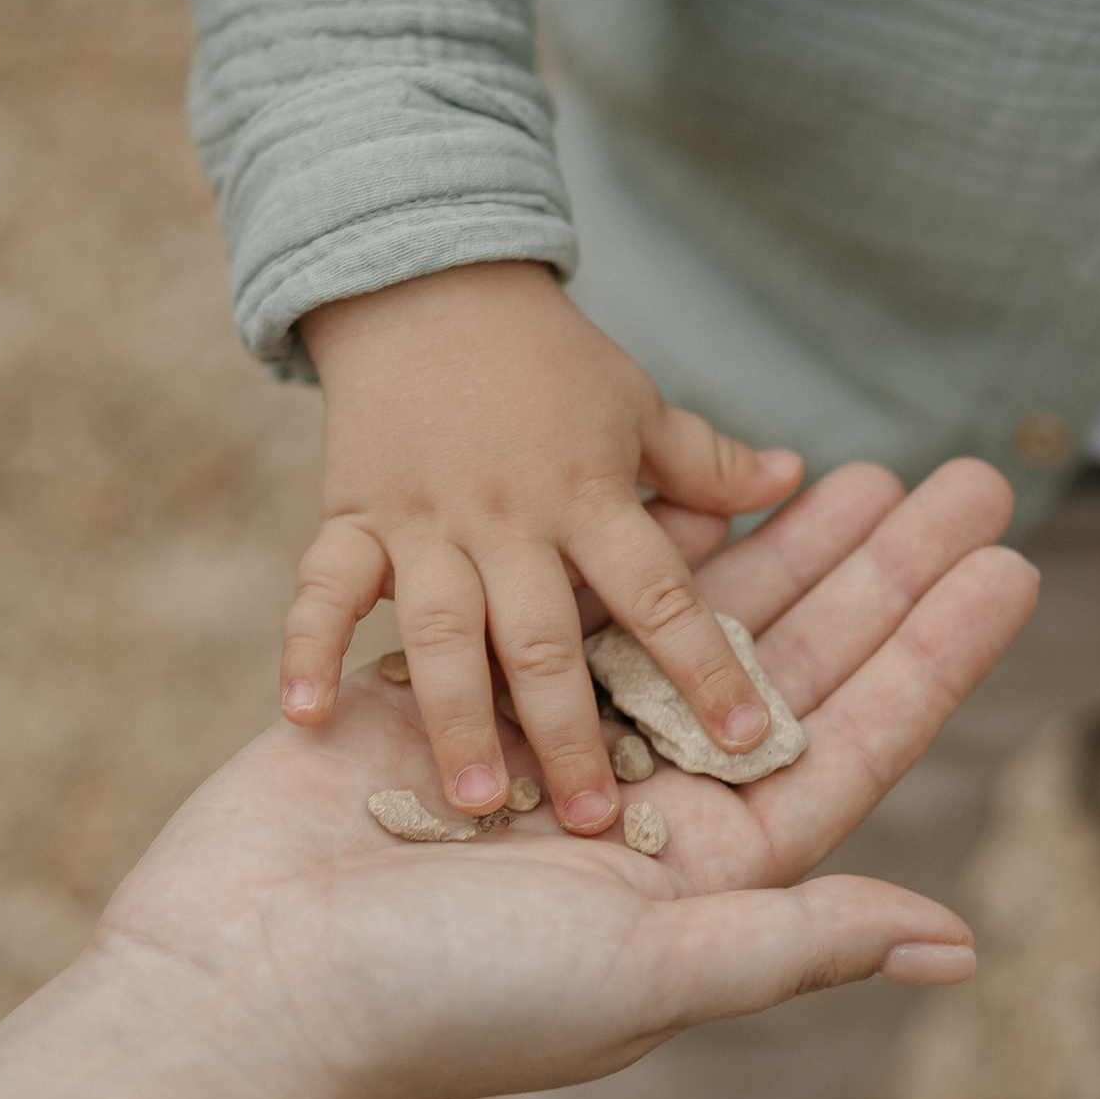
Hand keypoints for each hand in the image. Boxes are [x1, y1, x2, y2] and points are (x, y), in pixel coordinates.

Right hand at [104, 457, 1030, 1098]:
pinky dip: (601, 548)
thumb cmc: (449, 999)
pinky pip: (549, 601)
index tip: (1009, 564)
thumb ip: (798, 939)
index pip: (842, 742)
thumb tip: (962, 947)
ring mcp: (544, 747)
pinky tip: (673, 482)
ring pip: (678, 618)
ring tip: (839, 459)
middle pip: (782, 663)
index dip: (931, 653)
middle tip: (960, 475)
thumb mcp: (649, 969)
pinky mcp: (449, 696)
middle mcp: (636, 808)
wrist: (241, 987)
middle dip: (873, 571)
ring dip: (762, 542)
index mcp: (697, 875)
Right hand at [282, 261, 804, 835]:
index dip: (703, 667)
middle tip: (592, 823)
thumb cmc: (544, 360)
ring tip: (474, 804)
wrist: (419, 275)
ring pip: (440, 630)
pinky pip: (322, 590)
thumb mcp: (634, 403)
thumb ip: (704, 463)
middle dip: (569, 731)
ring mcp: (422, 521)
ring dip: (455, 717)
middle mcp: (509, 518)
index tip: (746, 742)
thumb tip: (794, 479)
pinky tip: (304, 714)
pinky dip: (306, 647)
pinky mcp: (349, 518)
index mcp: (589, 497)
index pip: (660, 593)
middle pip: (545, 637)